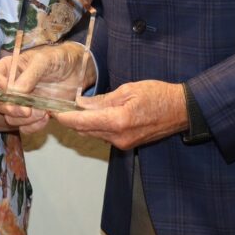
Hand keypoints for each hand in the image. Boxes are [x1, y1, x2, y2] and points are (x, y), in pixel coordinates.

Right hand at [0, 43, 94, 132]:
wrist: (78, 71)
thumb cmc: (59, 58)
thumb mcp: (44, 60)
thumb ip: (29, 75)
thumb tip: (14, 92)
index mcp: (9, 68)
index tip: (9, 91)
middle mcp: (11, 86)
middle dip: (11, 108)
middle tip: (26, 111)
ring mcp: (21, 102)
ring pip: (9, 117)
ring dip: (23, 119)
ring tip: (42, 113)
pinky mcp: (32, 114)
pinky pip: (24, 127)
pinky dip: (33, 126)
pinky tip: (46, 118)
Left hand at [55, 80, 187, 149]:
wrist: (182, 110)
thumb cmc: (158, 95)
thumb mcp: (128, 90)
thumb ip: (102, 100)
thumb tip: (80, 103)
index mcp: (118, 121)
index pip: (81, 122)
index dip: (64, 117)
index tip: (52, 110)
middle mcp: (118, 137)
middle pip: (84, 131)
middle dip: (70, 120)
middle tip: (59, 107)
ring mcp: (123, 143)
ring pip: (93, 135)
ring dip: (83, 124)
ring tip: (74, 109)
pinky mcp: (127, 144)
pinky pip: (104, 136)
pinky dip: (96, 127)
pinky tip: (94, 115)